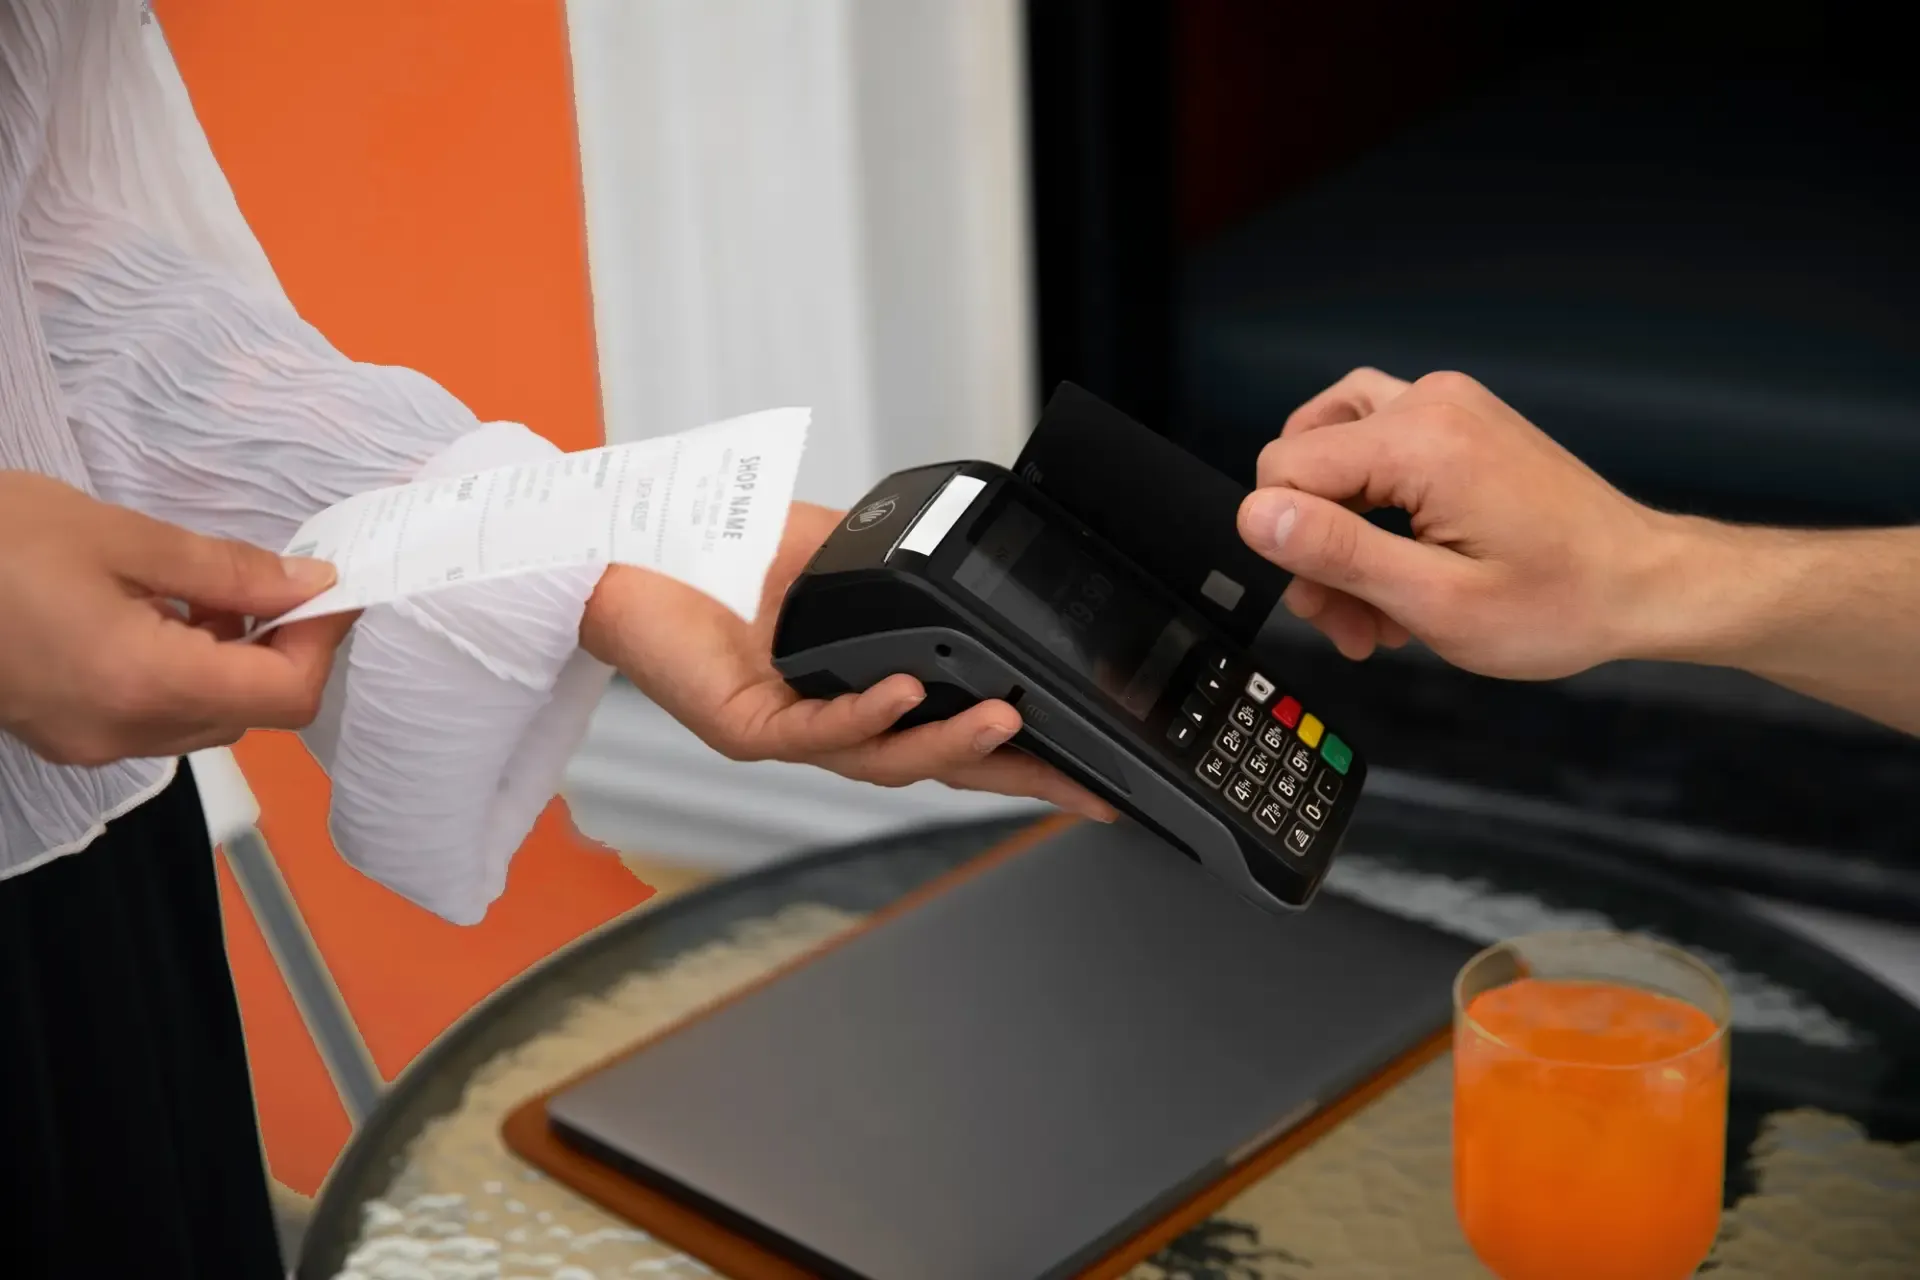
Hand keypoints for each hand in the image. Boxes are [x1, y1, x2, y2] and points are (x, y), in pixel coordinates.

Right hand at [0, 472, 355, 765]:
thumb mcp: (118, 537)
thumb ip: (225, 570)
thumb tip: (311, 584)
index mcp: (143, 684)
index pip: (285, 694)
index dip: (323, 641)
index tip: (334, 588)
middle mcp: (123, 732)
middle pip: (251, 713)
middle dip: (279, 648)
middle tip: (271, 579)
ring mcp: (89, 743)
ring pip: (205, 719)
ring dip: (230, 660)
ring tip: (204, 591)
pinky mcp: (65, 734)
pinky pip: (155, 717)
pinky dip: (182, 672)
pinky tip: (156, 615)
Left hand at [581, 502, 1115, 820]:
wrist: (623, 550)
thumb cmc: (713, 555)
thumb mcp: (829, 554)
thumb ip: (890, 569)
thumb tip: (955, 553)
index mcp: (854, 693)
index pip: (949, 730)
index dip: (1018, 752)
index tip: (1086, 763)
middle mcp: (826, 726)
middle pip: (936, 766)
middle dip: (1016, 780)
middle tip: (1085, 788)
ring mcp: (787, 734)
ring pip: (887, 759)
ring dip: (953, 744)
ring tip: (1010, 722)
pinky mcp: (743, 726)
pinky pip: (817, 731)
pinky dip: (870, 713)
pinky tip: (911, 692)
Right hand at [1234, 369, 1681, 680]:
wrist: (1646, 584)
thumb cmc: (1560, 603)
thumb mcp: (1435, 601)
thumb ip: (1337, 552)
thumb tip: (1255, 517)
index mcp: (1422, 442)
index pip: (1285, 469)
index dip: (1288, 545)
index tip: (1328, 607)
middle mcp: (1431, 404)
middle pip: (1307, 458)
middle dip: (1314, 547)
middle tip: (1352, 623)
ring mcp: (1449, 407)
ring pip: (1335, 449)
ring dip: (1337, 527)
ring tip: (1369, 598)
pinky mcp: (1460, 422)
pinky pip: (1379, 450)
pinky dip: (1372, 510)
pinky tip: (1396, 568)